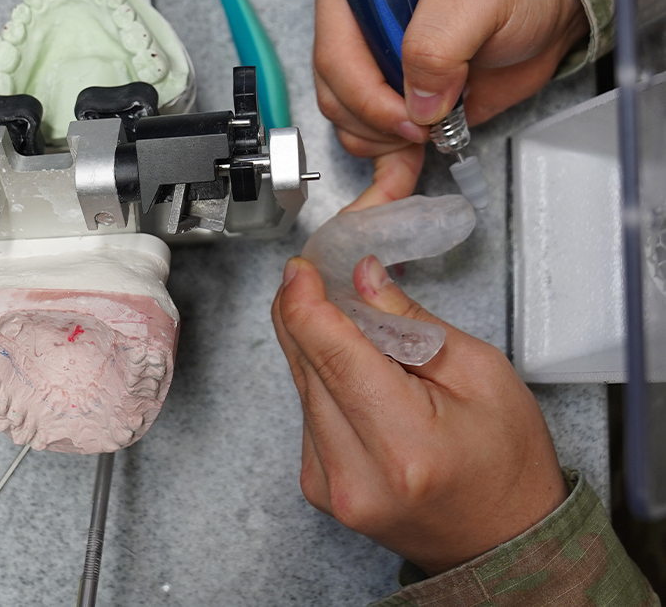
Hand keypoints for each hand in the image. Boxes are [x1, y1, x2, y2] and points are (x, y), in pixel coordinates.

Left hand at [272, 254, 566, 575]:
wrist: (505, 543)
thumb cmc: (507, 464)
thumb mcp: (479, 372)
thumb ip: (410, 321)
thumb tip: (361, 277)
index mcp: (402, 443)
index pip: (331, 354)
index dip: (306, 300)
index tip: (302, 266)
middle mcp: (354, 473)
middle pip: (306, 364)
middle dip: (310, 309)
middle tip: (328, 273)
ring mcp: (330, 485)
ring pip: (301, 383)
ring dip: (316, 342)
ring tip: (357, 326)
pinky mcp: (319, 485)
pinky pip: (307, 409)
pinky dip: (323, 376)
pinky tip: (355, 368)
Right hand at [314, 0, 588, 207]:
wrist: (543, 13)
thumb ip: (438, 42)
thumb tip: (416, 102)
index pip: (335, 53)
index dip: (366, 92)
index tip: (410, 113)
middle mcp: (353, 27)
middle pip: (336, 95)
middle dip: (381, 121)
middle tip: (428, 122)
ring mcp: (370, 68)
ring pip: (349, 124)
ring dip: (387, 142)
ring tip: (433, 130)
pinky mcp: (391, 103)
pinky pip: (370, 144)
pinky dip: (384, 169)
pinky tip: (397, 181)